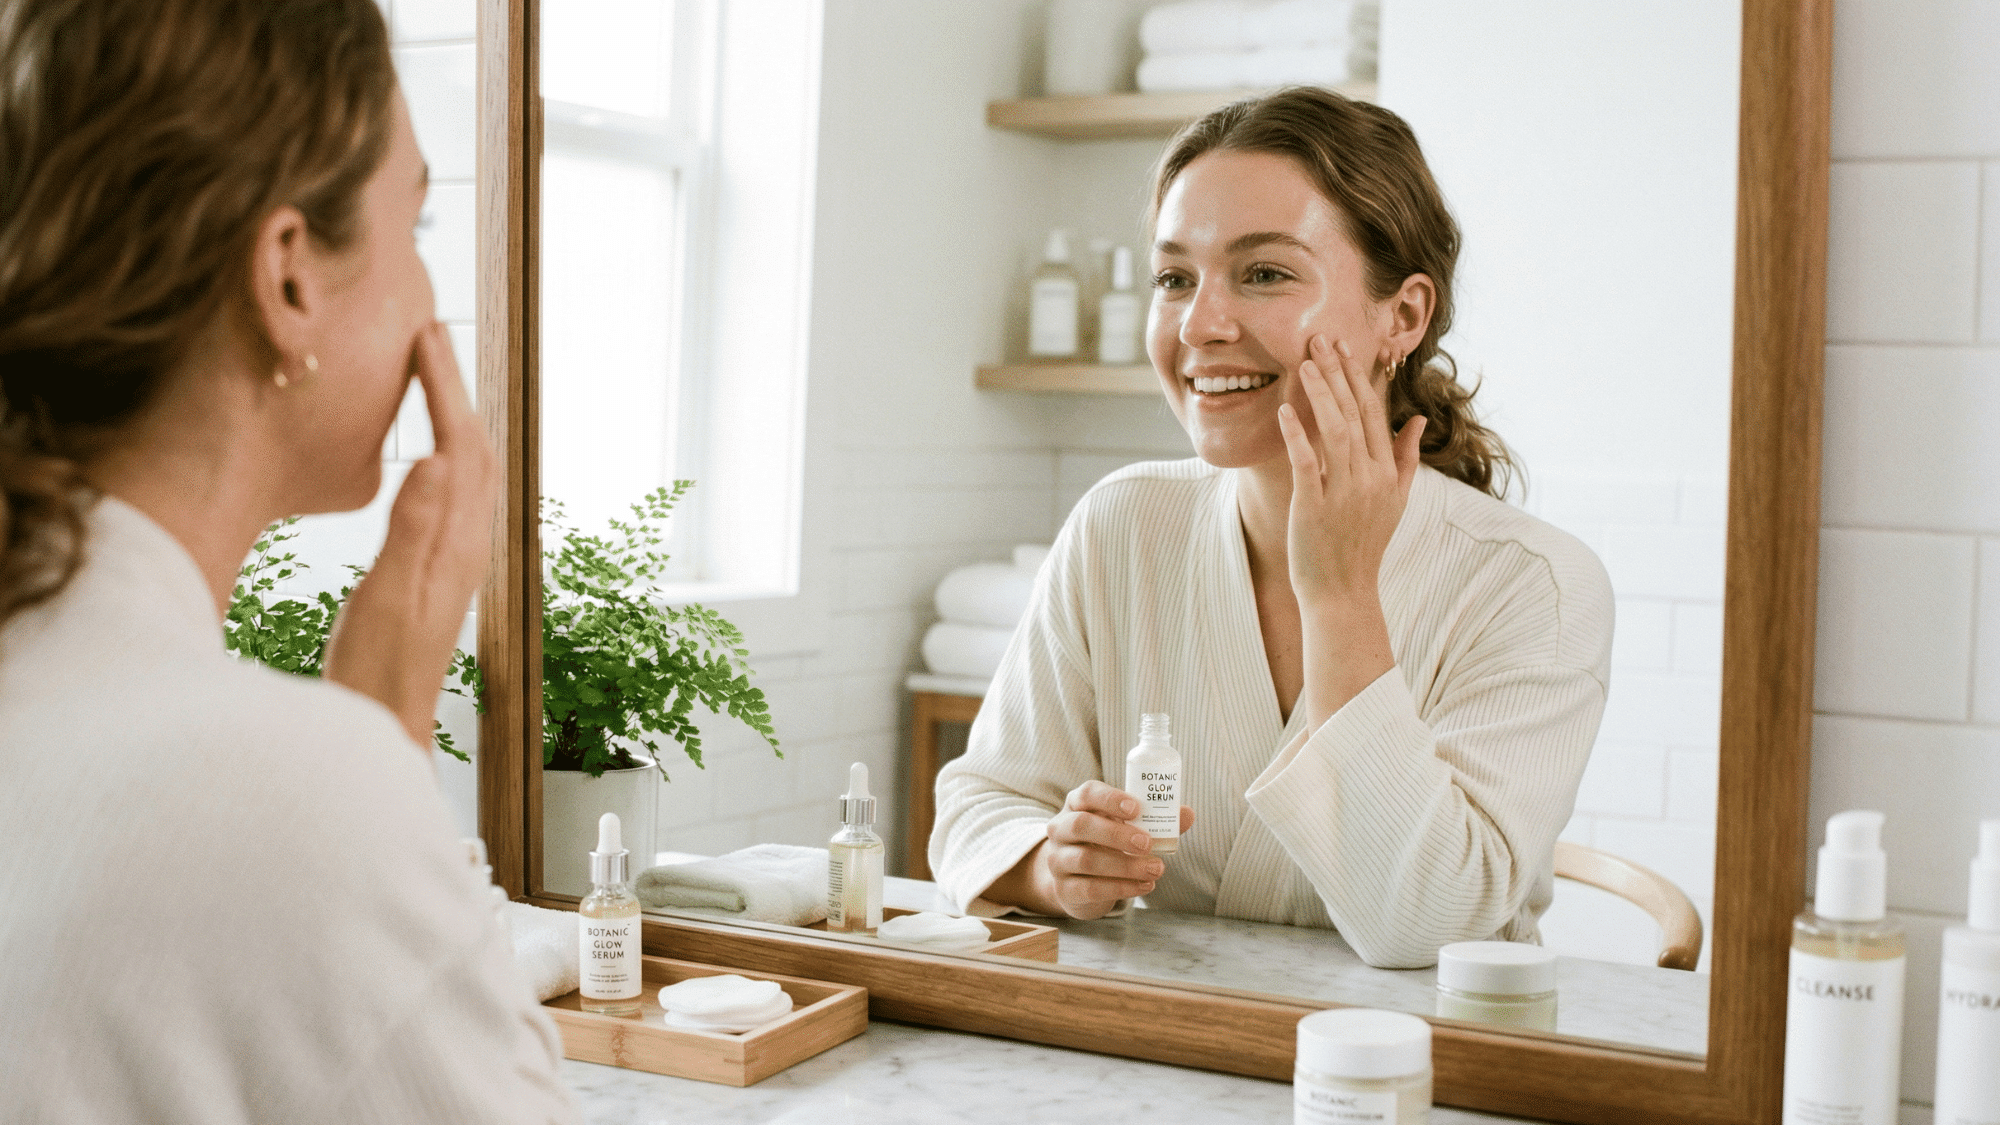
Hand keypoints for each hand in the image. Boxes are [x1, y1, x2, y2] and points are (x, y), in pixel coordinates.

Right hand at [323, 323, 498, 748]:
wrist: (384, 723)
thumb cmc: (379, 670)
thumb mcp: (390, 597)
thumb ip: (414, 531)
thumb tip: (438, 461)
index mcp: (457, 543)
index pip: (460, 445)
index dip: (443, 387)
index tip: (425, 336)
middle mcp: (469, 544)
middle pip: (475, 447)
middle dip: (454, 388)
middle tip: (428, 335)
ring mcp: (458, 555)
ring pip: (471, 467)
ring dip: (456, 414)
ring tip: (431, 374)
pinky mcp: (441, 567)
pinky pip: (455, 490)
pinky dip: (446, 450)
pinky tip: (430, 451)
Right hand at [1019, 781, 1195, 919]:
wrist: (1078, 880)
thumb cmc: (1106, 844)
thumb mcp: (1125, 827)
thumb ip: (1155, 820)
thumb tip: (1187, 814)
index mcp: (1077, 805)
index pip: (1086, 793)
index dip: (1110, 798)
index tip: (1136, 808)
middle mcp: (1061, 829)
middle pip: (1081, 825)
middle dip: (1117, 834)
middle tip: (1148, 843)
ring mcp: (1058, 860)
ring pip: (1086, 860)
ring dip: (1125, 865)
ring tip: (1156, 869)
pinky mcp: (1064, 889)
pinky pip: (1090, 888)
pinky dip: (1121, 888)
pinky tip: (1144, 886)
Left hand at [1276, 335, 1424, 609]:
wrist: (1343, 593)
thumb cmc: (1363, 547)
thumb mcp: (1395, 501)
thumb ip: (1406, 458)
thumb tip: (1416, 421)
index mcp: (1387, 473)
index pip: (1374, 414)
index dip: (1360, 378)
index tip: (1347, 348)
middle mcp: (1370, 477)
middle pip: (1355, 413)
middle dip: (1339, 373)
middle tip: (1321, 339)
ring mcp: (1343, 492)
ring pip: (1334, 430)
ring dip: (1320, 392)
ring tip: (1304, 362)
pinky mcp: (1314, 506)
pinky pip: (1307, 462)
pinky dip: (1297, 434)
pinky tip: (1287, 409)